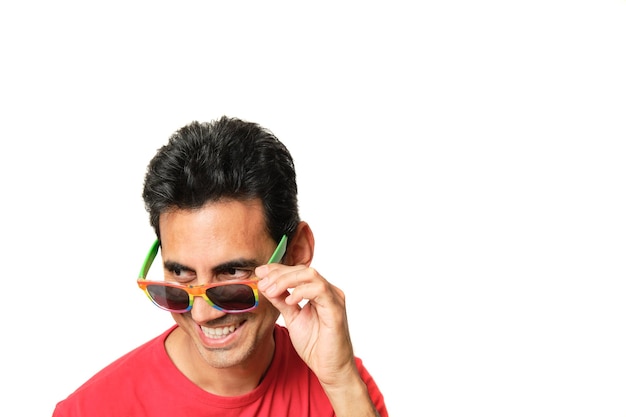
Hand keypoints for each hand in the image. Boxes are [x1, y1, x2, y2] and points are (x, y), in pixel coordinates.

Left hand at [255, 263, 356, 385]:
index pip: (298, 272)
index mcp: (319, 292)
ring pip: (311, 275)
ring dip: (287, 280)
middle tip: (263, 283)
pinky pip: (319, 290)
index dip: (278, 269)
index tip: (260, 272)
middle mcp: (329, 291)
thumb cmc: (315, 345)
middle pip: (303, 270)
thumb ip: (281, 301)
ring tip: (272, 291)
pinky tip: (289, 301)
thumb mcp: (292, 318)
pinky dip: (301, 291)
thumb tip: (265, 286)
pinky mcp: (336, 310)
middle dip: (279, 274)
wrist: (329, 368)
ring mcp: (334, 299)